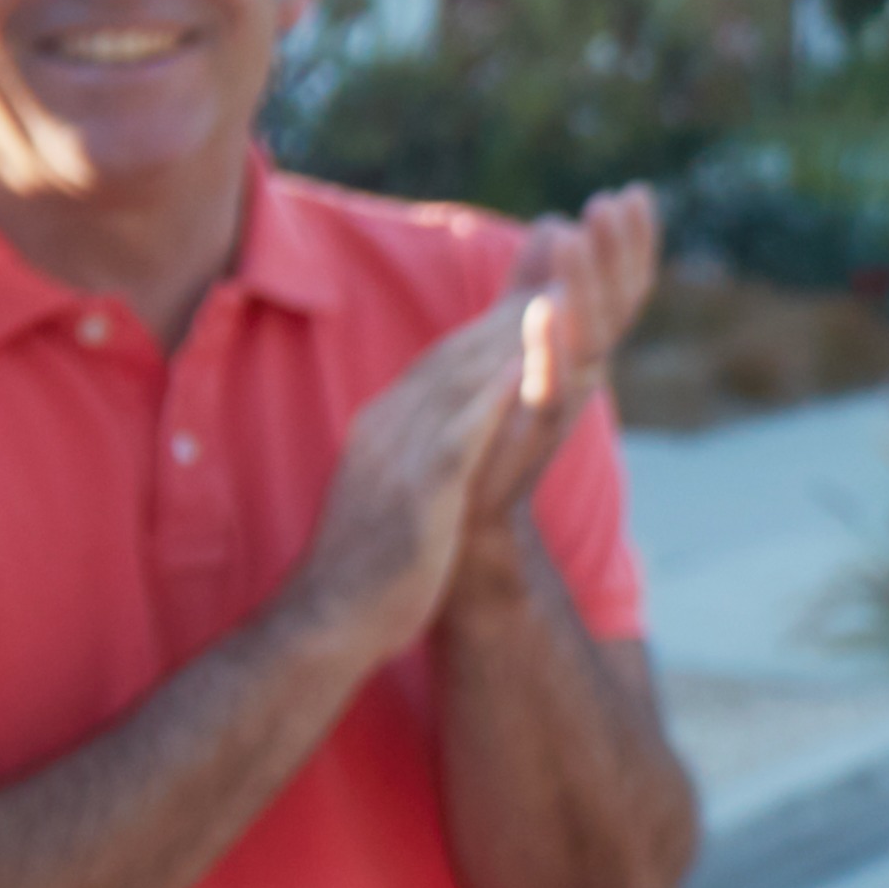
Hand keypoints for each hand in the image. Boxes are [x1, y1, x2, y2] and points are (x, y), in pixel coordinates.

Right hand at [286, 300, 531, 664]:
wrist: (322, 626)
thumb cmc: (370, 568)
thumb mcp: (399, 493)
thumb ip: (423, 454)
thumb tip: (452, 430)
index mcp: (387, 427)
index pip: (446, 361)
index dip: (495, 320)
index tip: (541, 284)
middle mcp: (389, 429)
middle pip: (456, 355)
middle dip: (511, 308)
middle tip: (566, 261)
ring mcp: (399, 460)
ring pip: (459, 384)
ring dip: (508, 337)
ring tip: (561, 295)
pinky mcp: (415, 499)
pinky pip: (454, 443)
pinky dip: (487, 404)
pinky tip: (522, 374)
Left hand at [442, 190, 662, 618]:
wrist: (466, 506)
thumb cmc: (492, 419)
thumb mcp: (516, 333)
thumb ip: (536, 280)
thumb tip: (555, 221)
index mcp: (582, 347)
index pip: (619, 287)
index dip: (631, 244)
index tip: (635, 193)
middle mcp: (585, 372)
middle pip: (616, 304)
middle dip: (618, 251)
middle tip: (618, 200)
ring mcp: (563, 401)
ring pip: (589, 336)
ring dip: (587, 282)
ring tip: (580, 231)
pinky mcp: (529, 432)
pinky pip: (548, 384)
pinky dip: (549, 345)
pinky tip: (543, 306)